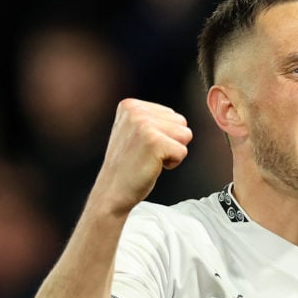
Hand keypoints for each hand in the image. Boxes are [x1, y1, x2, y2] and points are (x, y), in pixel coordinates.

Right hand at [93, 99, 192, 214]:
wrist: (112, 192)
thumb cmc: (128, 166)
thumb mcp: (133, 131)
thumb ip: (152, 118)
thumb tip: (179, 118)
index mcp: (130, 105)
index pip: (172, 115)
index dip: (164, 135)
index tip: (142, 146)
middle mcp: (135, 110)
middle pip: (181, 122)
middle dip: (171, 141)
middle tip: (146, 154)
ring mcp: (144, 125)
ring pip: (185, 135)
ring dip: (172, 152)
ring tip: (149, 158)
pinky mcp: (154, 142)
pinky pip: (183, 151)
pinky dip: (172, 163)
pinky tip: (152, 166)